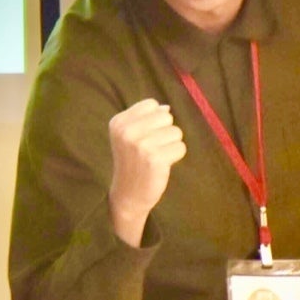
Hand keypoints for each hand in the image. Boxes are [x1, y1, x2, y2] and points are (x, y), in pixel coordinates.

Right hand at [107, 98, 185, 245]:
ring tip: (156, 156)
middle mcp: (127, 131)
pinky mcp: (155, 159)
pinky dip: (175, 156)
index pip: (151, 105)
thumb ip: (145, 119)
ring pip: (176, 132)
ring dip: (171, 145)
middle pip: (166, 117)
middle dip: (165, 131)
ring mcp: (141, 145)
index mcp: (118, 122)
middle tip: (152, 148)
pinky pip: (181, 147)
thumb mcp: (128, 136)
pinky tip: (162, 165)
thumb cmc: (131, 162)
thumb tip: (167, 107)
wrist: (127, 195)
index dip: (155, 120)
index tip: (145, 136)